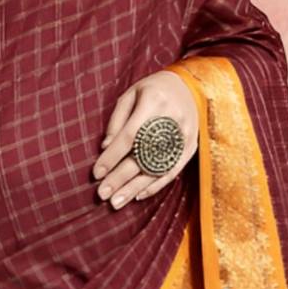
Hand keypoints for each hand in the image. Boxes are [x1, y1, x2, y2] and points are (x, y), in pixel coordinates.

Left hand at [92, 69, 199, 208]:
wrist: (190, 85)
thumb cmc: (153, 89)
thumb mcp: (131, 94)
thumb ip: (117, 120)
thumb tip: (106, 147)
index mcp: (154, 102)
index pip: (130, 136)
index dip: (112, 156)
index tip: (96, 173)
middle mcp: (172, 120)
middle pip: (143, 156)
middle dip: (120, 178)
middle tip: (103, 195)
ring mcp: (184, 135)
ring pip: (157, 168)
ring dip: (135, 188)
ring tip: (117, 203)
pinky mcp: (191, 146)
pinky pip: (173, 171)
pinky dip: (155, 185)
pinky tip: (138, 195)